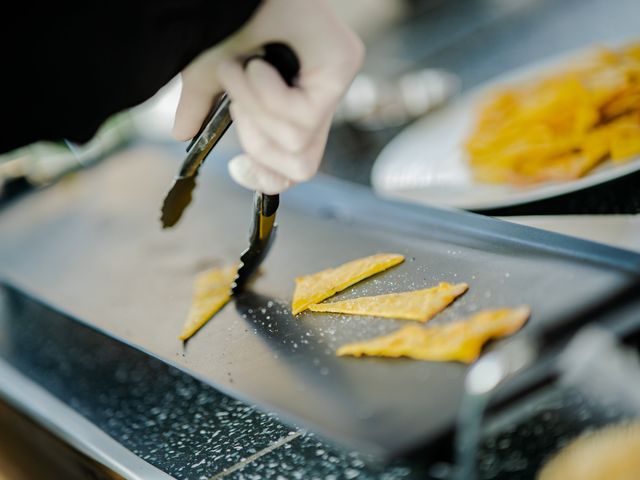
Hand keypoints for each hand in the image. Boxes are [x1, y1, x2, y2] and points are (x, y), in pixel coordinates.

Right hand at [172, 0, 364, 193]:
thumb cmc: (218, 17)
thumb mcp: (205, 72)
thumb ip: (201, 106)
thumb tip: (181, 134)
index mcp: (295, 99)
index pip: (298, 162)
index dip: (270, 178)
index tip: (237, 167)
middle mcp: (321, 94)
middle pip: (303, 167)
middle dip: (258, 146)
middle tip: (237, 109)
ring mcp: (336, 79)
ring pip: (296, 143)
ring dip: (254, 110)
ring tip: (241, 69)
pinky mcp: (343, 63)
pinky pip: (302, 117)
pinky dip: (266, 94)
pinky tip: (258, 63)